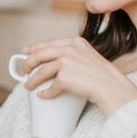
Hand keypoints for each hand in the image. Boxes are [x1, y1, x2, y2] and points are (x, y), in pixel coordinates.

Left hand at [22, 36, 136, 116]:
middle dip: (28, 63)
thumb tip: (57, 64)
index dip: (35, 47)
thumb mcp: (90, 57)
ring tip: (28, 85)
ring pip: (42, 71)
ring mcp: (66, 62)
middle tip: (24, 70)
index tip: (26, 51)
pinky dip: (45, 93)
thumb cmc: (104, 76)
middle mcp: (69, 49)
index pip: (50, 43)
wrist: (112, 87)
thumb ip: (75, 56)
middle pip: (40, 54)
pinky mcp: (64, 77)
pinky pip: (51, 87)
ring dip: (32, 80)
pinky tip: (42, 95)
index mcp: (75, 42)